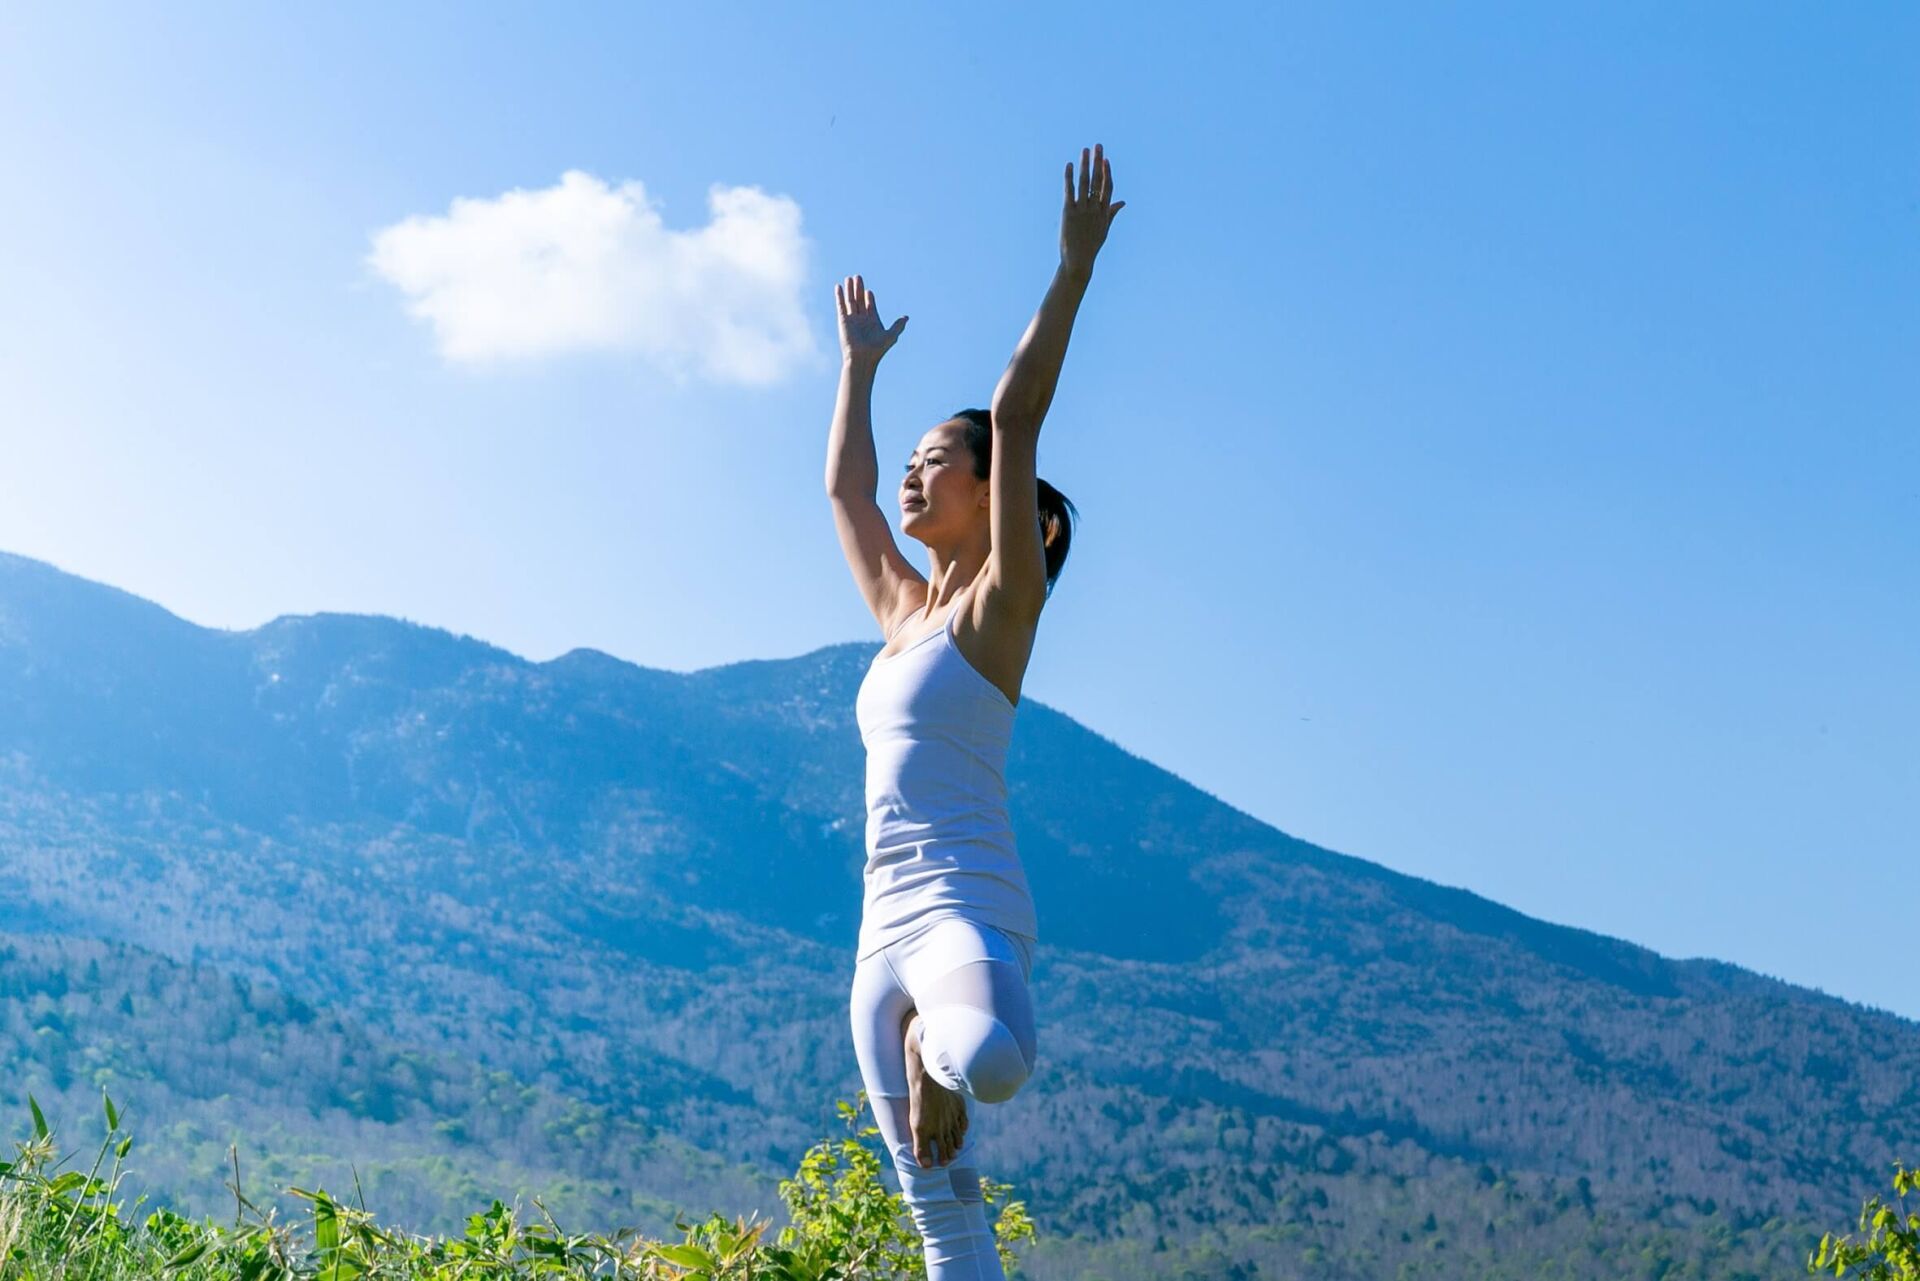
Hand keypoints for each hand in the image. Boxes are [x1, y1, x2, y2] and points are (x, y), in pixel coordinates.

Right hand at [835, 274, 907, 365]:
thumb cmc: (877, 349)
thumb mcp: (891, 335)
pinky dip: (839, 296)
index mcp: (873, 321)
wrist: (862, 357)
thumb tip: (906, 317)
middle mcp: (862, 319)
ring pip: (851, 300)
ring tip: (849, 278)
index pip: (870, 306)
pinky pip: (841, 305)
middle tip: (858, 276)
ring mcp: (852, 319)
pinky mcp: (843, 320)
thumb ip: (898, 325)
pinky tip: (838, 287)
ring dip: (850, 289)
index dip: (870, 298)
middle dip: (859, 288)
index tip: (869, 291)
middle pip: (860, 300)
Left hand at [1060, 143, 1124, 276]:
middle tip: (1097, 145)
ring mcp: (1082, 210)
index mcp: (1104, 212)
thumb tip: (1123, 202)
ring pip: (1084, 182)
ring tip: (1084, 150)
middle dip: (1098, 161)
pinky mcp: (1069, 213)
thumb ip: (1112, 212)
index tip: (1105, 159)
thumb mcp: (1104, 229)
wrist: (1078, 261)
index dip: (1107, 172)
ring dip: (1084, 164)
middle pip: (1098, 180)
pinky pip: (1069, 191)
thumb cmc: (1091, 246)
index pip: (1107, 187)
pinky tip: (1068, 165)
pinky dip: (1069, 177)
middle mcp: (1094, 209)